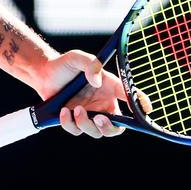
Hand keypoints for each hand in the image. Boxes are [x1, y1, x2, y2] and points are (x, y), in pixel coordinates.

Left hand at [32, 50, 149, 138]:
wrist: (44, 73)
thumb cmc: (65, 65)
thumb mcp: (78, 58)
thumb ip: (90, 64)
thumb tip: (96, 82)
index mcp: (110, 89)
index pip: (131, 99)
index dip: (142, 105)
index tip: (146, 109)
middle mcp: (103, 105)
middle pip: (118, 127)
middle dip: (111, 127)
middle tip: (100, 118)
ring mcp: (89, 114)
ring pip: (97, 132)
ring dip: (87, 124)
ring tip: (74, 109)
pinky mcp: (74, 121)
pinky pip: (77, 130)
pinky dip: (70, 124)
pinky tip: (63, 112)